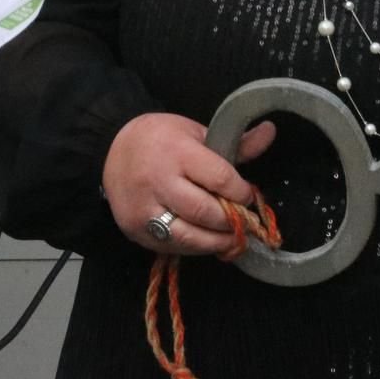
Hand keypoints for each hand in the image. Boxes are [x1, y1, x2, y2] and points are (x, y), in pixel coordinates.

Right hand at [102, 112, 276, 255]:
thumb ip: (233, 143)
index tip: (248, 195)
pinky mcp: (136, 231)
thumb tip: (270, 132)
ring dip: (217, 241)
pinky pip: (173, 247)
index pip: (218, 179)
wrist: (109, 150)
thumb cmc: (159, 139)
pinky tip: (207, 240)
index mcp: (176, 152)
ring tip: (233, 238)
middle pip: (205, 212)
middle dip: (231, 220)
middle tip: (245, 221)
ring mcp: (144, 210)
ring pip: (190, 237)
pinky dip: (195, 247)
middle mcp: (158, 182)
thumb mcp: (195, 131)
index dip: (240, 192)